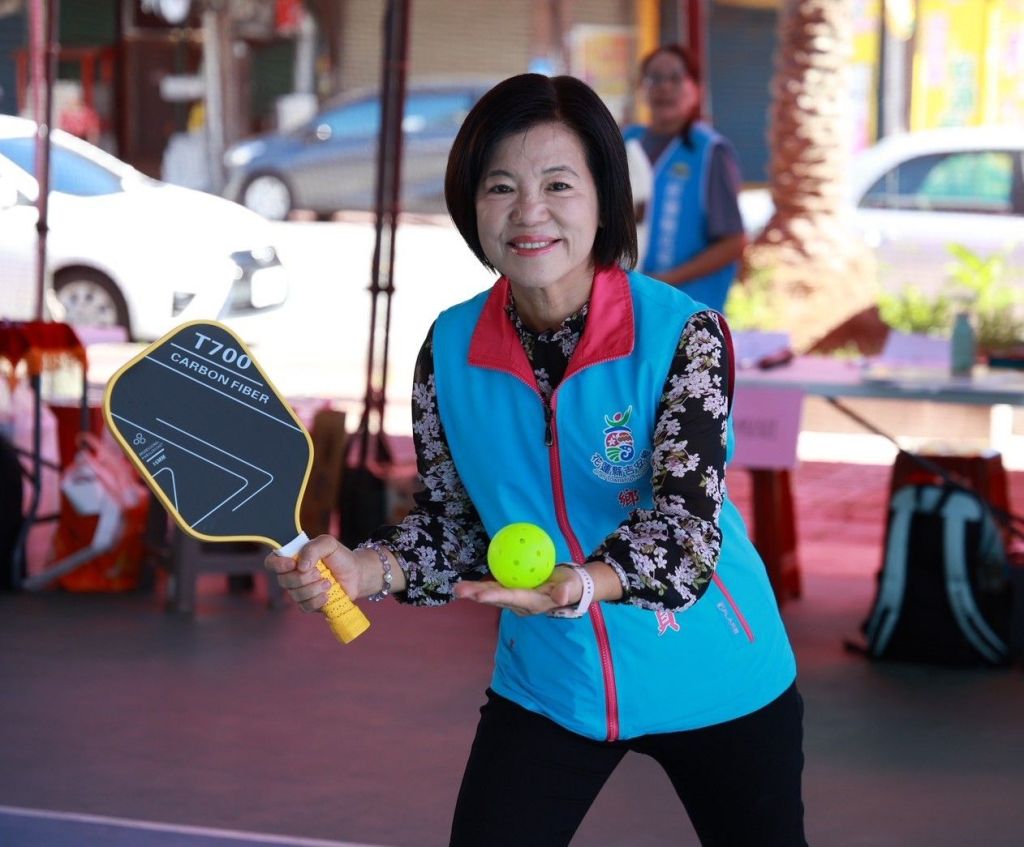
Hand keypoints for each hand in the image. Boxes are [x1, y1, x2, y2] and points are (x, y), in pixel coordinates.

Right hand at [264, 534, 362, 612]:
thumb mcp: (328, 544)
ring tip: (328, 583)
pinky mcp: (309, 604)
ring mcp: (299, 591)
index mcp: (293, 558)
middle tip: (319, 572)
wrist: (356, 574)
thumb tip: (301, 566)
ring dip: (313, 589)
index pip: (272, 562)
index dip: (278, 564)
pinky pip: (304, 607)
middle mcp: (292, 575)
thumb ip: (313, 548)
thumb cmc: (340, 557)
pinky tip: (327, 595)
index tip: (294, 564)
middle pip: (283, 581)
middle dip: (303, 578)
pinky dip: (316, 601)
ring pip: (295, 595)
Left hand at [453, 564, 583, 615]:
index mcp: (533, 602)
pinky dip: (481, 585)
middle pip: (497, 599)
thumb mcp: (571, 586)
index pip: (512, 598)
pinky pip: (495, 588)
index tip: (479, 595)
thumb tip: (562, 596)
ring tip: (457, 588)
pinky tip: (467, 582)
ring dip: (475, 592)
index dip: (495, 596)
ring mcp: (515, 599)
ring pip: (493, 595)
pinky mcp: (513, 592)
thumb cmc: (571, 585)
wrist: (570, 587)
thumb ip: (566, 591)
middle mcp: (521, 604)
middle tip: (459, 590)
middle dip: (477, 595)